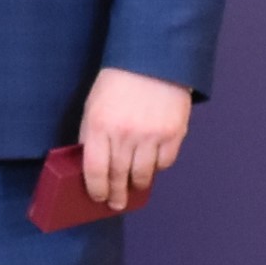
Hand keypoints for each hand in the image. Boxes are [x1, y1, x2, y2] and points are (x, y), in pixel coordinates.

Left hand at [76, 66, 192, 212]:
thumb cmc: (117, 83)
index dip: (96, 189)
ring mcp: (151, 135)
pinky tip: (152, 165)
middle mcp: (125, 134)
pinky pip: (164, 163)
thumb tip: (93, 166)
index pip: (95, 170)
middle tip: (116, 204)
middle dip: (116, 194)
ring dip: (136, 185)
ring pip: (142, 175)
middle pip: (118, 176)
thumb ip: (92, 135)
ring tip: (133, 187)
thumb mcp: (94, 106)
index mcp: (100, 126)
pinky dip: (157, 167)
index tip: (98, 197)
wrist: (152, 60)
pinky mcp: (173, 134)